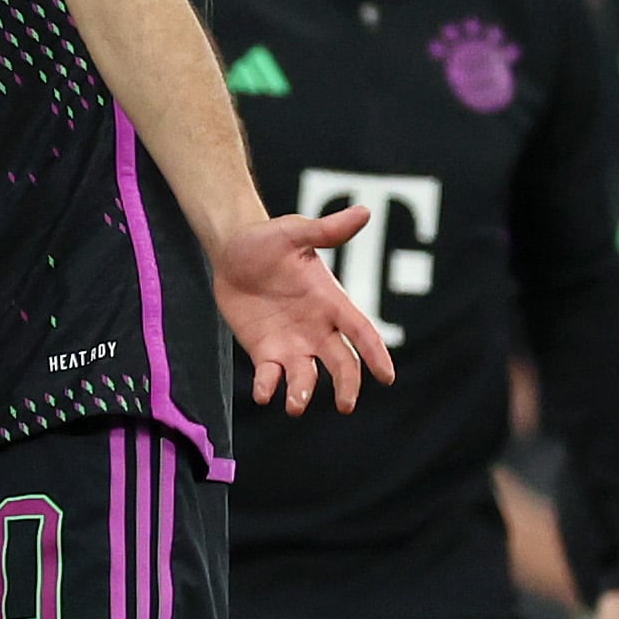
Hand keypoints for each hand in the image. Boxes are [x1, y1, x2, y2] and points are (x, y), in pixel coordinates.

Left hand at [216, 204, 395, 413]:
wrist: (231, 250)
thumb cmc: (268, 239)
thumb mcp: (295, 232)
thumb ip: (326, 230)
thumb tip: (364, 212)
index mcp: (331, 301)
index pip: (361, 331)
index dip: (375, 353)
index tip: (387, 377)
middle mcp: (317, 327)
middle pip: (341, 362)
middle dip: (346, 385)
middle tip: (345, 405)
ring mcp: (291, 342)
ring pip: (306, 376)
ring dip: (302, 393)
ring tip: (294, 405)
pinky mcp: (264, 350)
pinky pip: (270, 376)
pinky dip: (268, 387)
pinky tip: (263, 394)